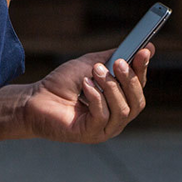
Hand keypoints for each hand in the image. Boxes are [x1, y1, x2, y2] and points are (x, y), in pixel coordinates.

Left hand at [21, 44, 154, 142]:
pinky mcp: (91, 134)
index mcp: (119, 101)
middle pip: (137, 102)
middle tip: (119, 62)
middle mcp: (116, 118)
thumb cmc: (62, 83)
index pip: (139, 88)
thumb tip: (146, 47)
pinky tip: (85, 86)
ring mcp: (105, 129)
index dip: (143, 70)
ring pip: (123, 110)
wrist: (35, 99)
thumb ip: (116, 57)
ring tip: (94, 72)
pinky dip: (96, 97)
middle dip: (130, 80)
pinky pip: (103, 116)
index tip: (144, 51)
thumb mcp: (92, 63)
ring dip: (110, 87)